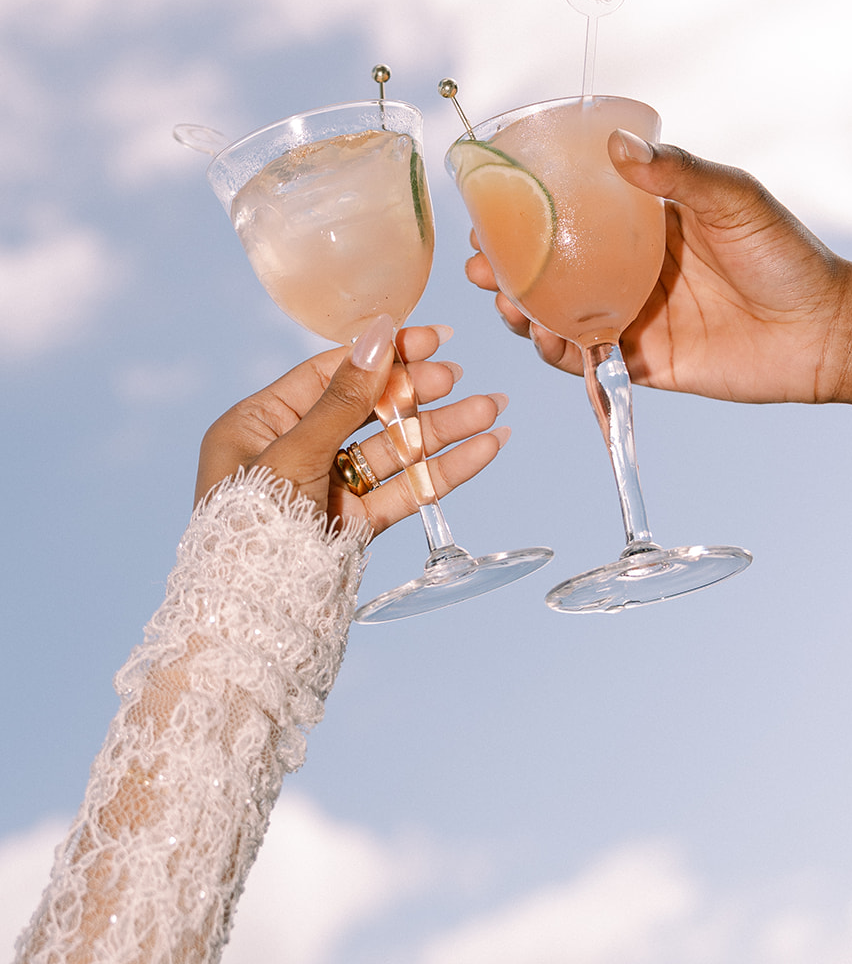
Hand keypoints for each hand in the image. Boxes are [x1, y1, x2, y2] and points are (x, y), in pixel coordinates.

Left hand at [194, 318, 510, 533]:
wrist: (246, 629)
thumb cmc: (247, 534)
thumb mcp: (292, 455)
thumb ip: (342, 398)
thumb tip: (378, 334)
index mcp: (258, 423)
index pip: (332, 373)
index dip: (384, 355)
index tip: (432, 339)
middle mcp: (291, 451)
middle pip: (368, 410)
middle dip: (419, 394)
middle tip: (460, 378)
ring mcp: (324, 489)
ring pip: (392, 450)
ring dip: (442, 431)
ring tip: (493, 410)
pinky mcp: (351, 526)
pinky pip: (401, 491)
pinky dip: (441, 473)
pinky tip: (481, 450)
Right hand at [467, 136, 851, 403]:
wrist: (828, 331)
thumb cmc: (788, 254)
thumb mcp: (733, 199)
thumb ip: (677, 173)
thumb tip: (616, 144)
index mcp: (649, 223)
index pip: (575, 212)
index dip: (529, 212)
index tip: (492, 211)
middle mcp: (634, 268)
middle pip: (556, 267)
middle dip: (511, 268)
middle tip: (483, 267)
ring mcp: (637, 316)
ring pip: (563, 314)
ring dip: (526, 312)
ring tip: (510, 305)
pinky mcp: (647, 360)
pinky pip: (591, 360)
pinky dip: (562, 355)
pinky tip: (546, 342)